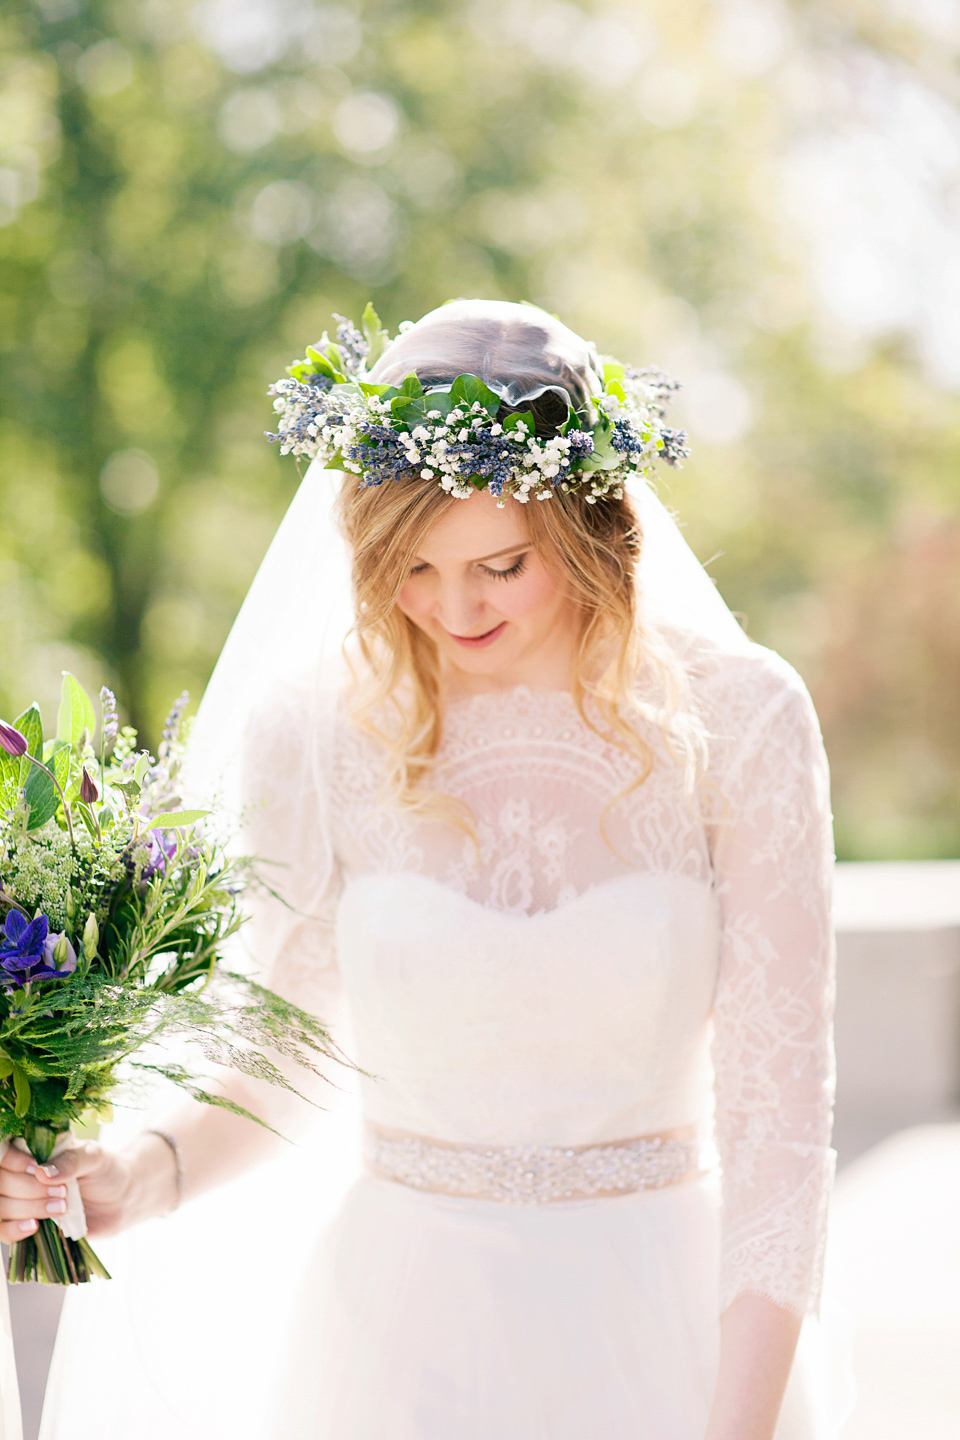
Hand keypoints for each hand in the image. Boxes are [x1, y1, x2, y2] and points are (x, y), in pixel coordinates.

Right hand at [0, 1133, 176, 1242]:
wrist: (120, 1200)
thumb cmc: (105, 1171)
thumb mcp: (94, 1157)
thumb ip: (71, 1160)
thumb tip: (42, 1172)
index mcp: (33, 1149)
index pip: (4, 1153)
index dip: (13, 1162)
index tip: (36, 1168)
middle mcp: (20, 1174)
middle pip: (1, 1182)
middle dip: (29, 1189)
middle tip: (63, 1192)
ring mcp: (20, 1200)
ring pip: (1, 1207)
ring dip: (27, 1209)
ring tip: (61, 1207)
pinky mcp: (25, 1224)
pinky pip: (3, 1231)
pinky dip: (14, 1230)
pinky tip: (34, 1227)